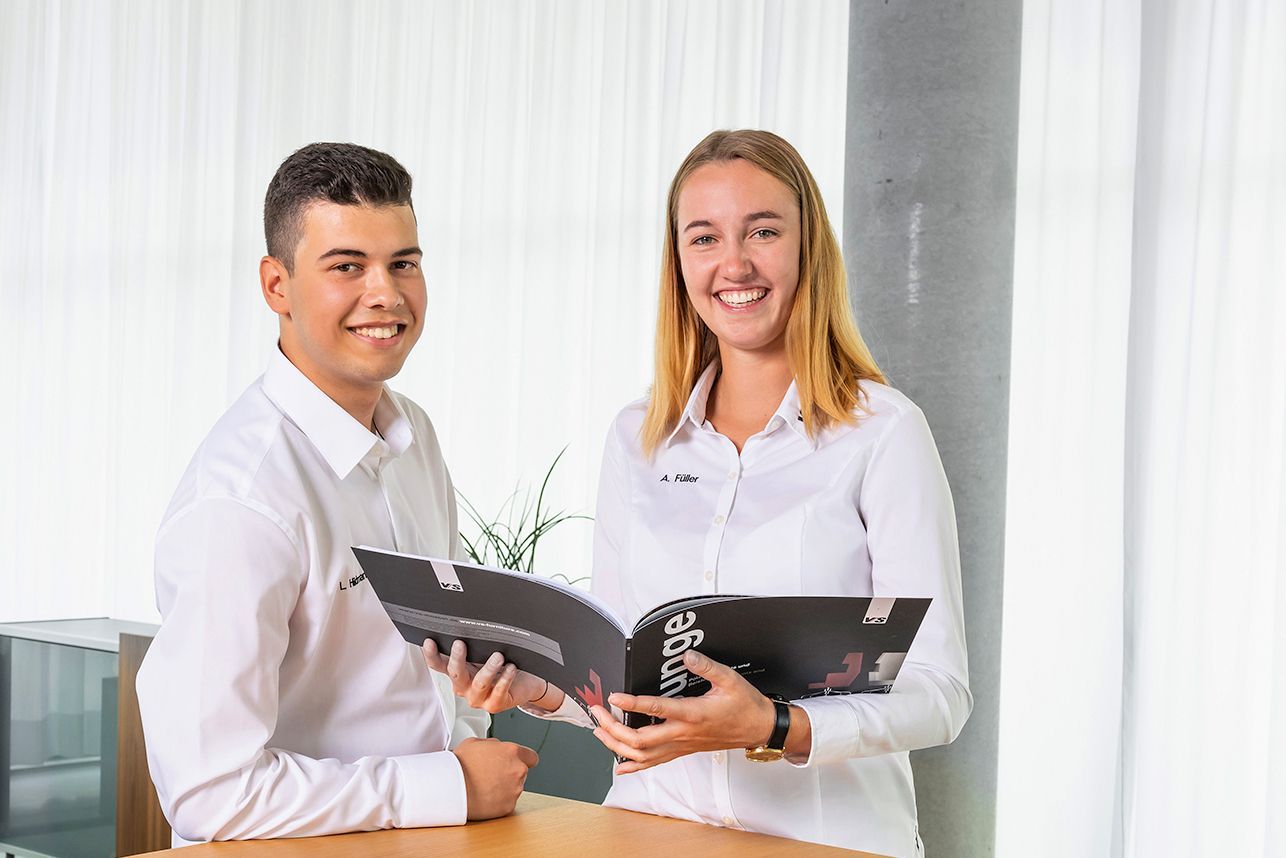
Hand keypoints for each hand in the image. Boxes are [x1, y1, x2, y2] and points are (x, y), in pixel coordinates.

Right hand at [422, 639, 560, 713]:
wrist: (522, 685)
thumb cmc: (501, 668)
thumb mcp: (483, 656)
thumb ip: (474, 647)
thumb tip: (469, 625)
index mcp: (458, 674)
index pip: (438, 665)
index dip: (431, 655)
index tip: (429, 641)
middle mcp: (464, 687)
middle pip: (455, 674)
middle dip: (457, 659)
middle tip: (460, 644)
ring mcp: (478, 698)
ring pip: (479, 683)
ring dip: (488, 668)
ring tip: (498, 656)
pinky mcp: (494, 705)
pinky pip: (499, 691)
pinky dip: (505, 678)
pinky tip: (511, 667)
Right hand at [452, 737, 538, 819]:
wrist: (452, 787)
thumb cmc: (460, 764)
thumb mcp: (475, 742)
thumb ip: (494, 744)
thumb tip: (497, 747)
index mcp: (512, 752)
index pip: (531, 757)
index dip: (523, 760)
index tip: (516, 763)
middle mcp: (518, 770)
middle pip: (522, 773)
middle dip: (510, 774)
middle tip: (492, 775)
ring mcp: (514, 790)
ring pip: (515, 788)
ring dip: (504, 788)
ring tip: (485, 786)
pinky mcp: (508, 807)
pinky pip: (506, 803)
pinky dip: (498, 802)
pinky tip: (485, 797)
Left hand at [590, 649, 777, 773]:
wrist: (758, 728)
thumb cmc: (745, 705)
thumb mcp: (729, 679)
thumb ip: (706, 666)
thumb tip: (686, 655)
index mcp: (693, 714)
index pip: (656, 709)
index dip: (632, 703)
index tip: (614, 697)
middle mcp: (683, 733)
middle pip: (639, 740)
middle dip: (613, 727)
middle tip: (598, 712)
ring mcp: (681, 745)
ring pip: (642, 755)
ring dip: (616, 745)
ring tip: (599, 731)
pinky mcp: (683, 750)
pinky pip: (654, 763)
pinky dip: (634, 765)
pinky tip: (620, 764)